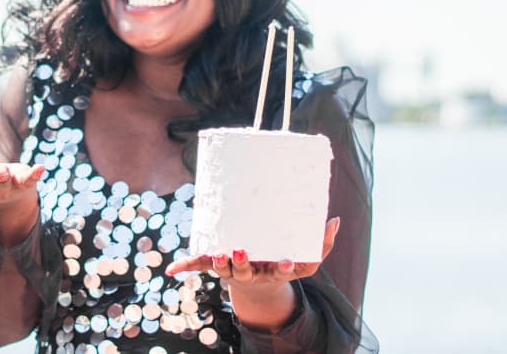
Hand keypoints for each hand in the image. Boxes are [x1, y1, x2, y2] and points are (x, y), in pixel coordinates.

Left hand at [164, 217, 340, 287]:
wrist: (258, 286)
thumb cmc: (282, 265)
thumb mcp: (305, 261)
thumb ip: (321, 244)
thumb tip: (334, 220)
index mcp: (273, 272)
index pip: (280, 271)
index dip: (284, 267)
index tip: (287, 262)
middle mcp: (251, 273)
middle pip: (244, 271)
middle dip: (241, 263)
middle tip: (240, 250)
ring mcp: (231, 271)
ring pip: (222, 268)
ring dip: (217, 262)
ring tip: (216, 252)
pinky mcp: (216, 265)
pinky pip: (199, 265)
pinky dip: (186, 267)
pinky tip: (172, 270)